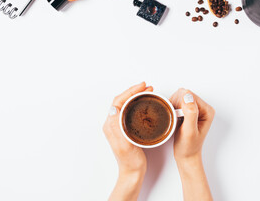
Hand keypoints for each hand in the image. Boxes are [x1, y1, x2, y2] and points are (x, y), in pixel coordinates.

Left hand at [103, 82, 152, 200]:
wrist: (133, 172)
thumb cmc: (130, 161)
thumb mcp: (124, 144)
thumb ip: (118, 128)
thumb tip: (113, 109)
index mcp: (111, 125)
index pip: (118, 101)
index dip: (130, 91)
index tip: (142, 86)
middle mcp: (113, 123)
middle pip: (122, 100)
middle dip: (134, 91)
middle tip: (147, 87)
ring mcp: (119, 126)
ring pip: (126, 104)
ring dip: (136, 96)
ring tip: (148, 92)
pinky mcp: (125, 128)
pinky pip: (130, 110)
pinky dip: (137, 103)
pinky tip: (145, 104)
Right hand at [169, 88, 214, 200]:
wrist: (186, 155)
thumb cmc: (188, 147)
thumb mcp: (189, 131)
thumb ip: (190, 113)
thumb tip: (187, 96)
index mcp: (207, 110)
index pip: (189, 95)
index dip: (179, 104)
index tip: (178, 116)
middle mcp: (203, 107)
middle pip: (184, 93)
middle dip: (176, 104)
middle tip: (177, 119)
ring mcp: (195, 108)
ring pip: (179, 96)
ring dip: (173, 106)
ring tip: (175, 119)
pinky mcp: (188, 110)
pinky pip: (176, 101)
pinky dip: (172, 108)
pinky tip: (174, 118)